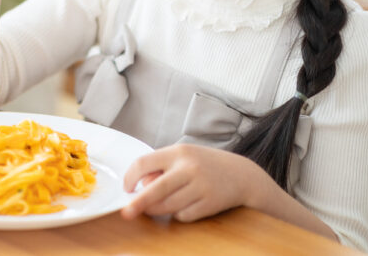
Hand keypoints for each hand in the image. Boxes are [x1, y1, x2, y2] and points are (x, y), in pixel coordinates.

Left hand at [121, 144, 257, 221]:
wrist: (242, 174)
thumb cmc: (204, 164)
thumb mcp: (183, 156)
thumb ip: (161, 167)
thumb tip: (140, 186)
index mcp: (178, 152)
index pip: (144, 162)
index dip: (130, 177)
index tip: (127, 187)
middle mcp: (189, 168)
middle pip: (156, 188)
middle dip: (138, 202)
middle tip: (125, 213)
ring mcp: (201, 186)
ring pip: (168, 206)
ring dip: (156, 210)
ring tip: (154, 207)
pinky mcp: (210, 203)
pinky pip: (183, 215)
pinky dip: (178, 214)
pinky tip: (183, 205)